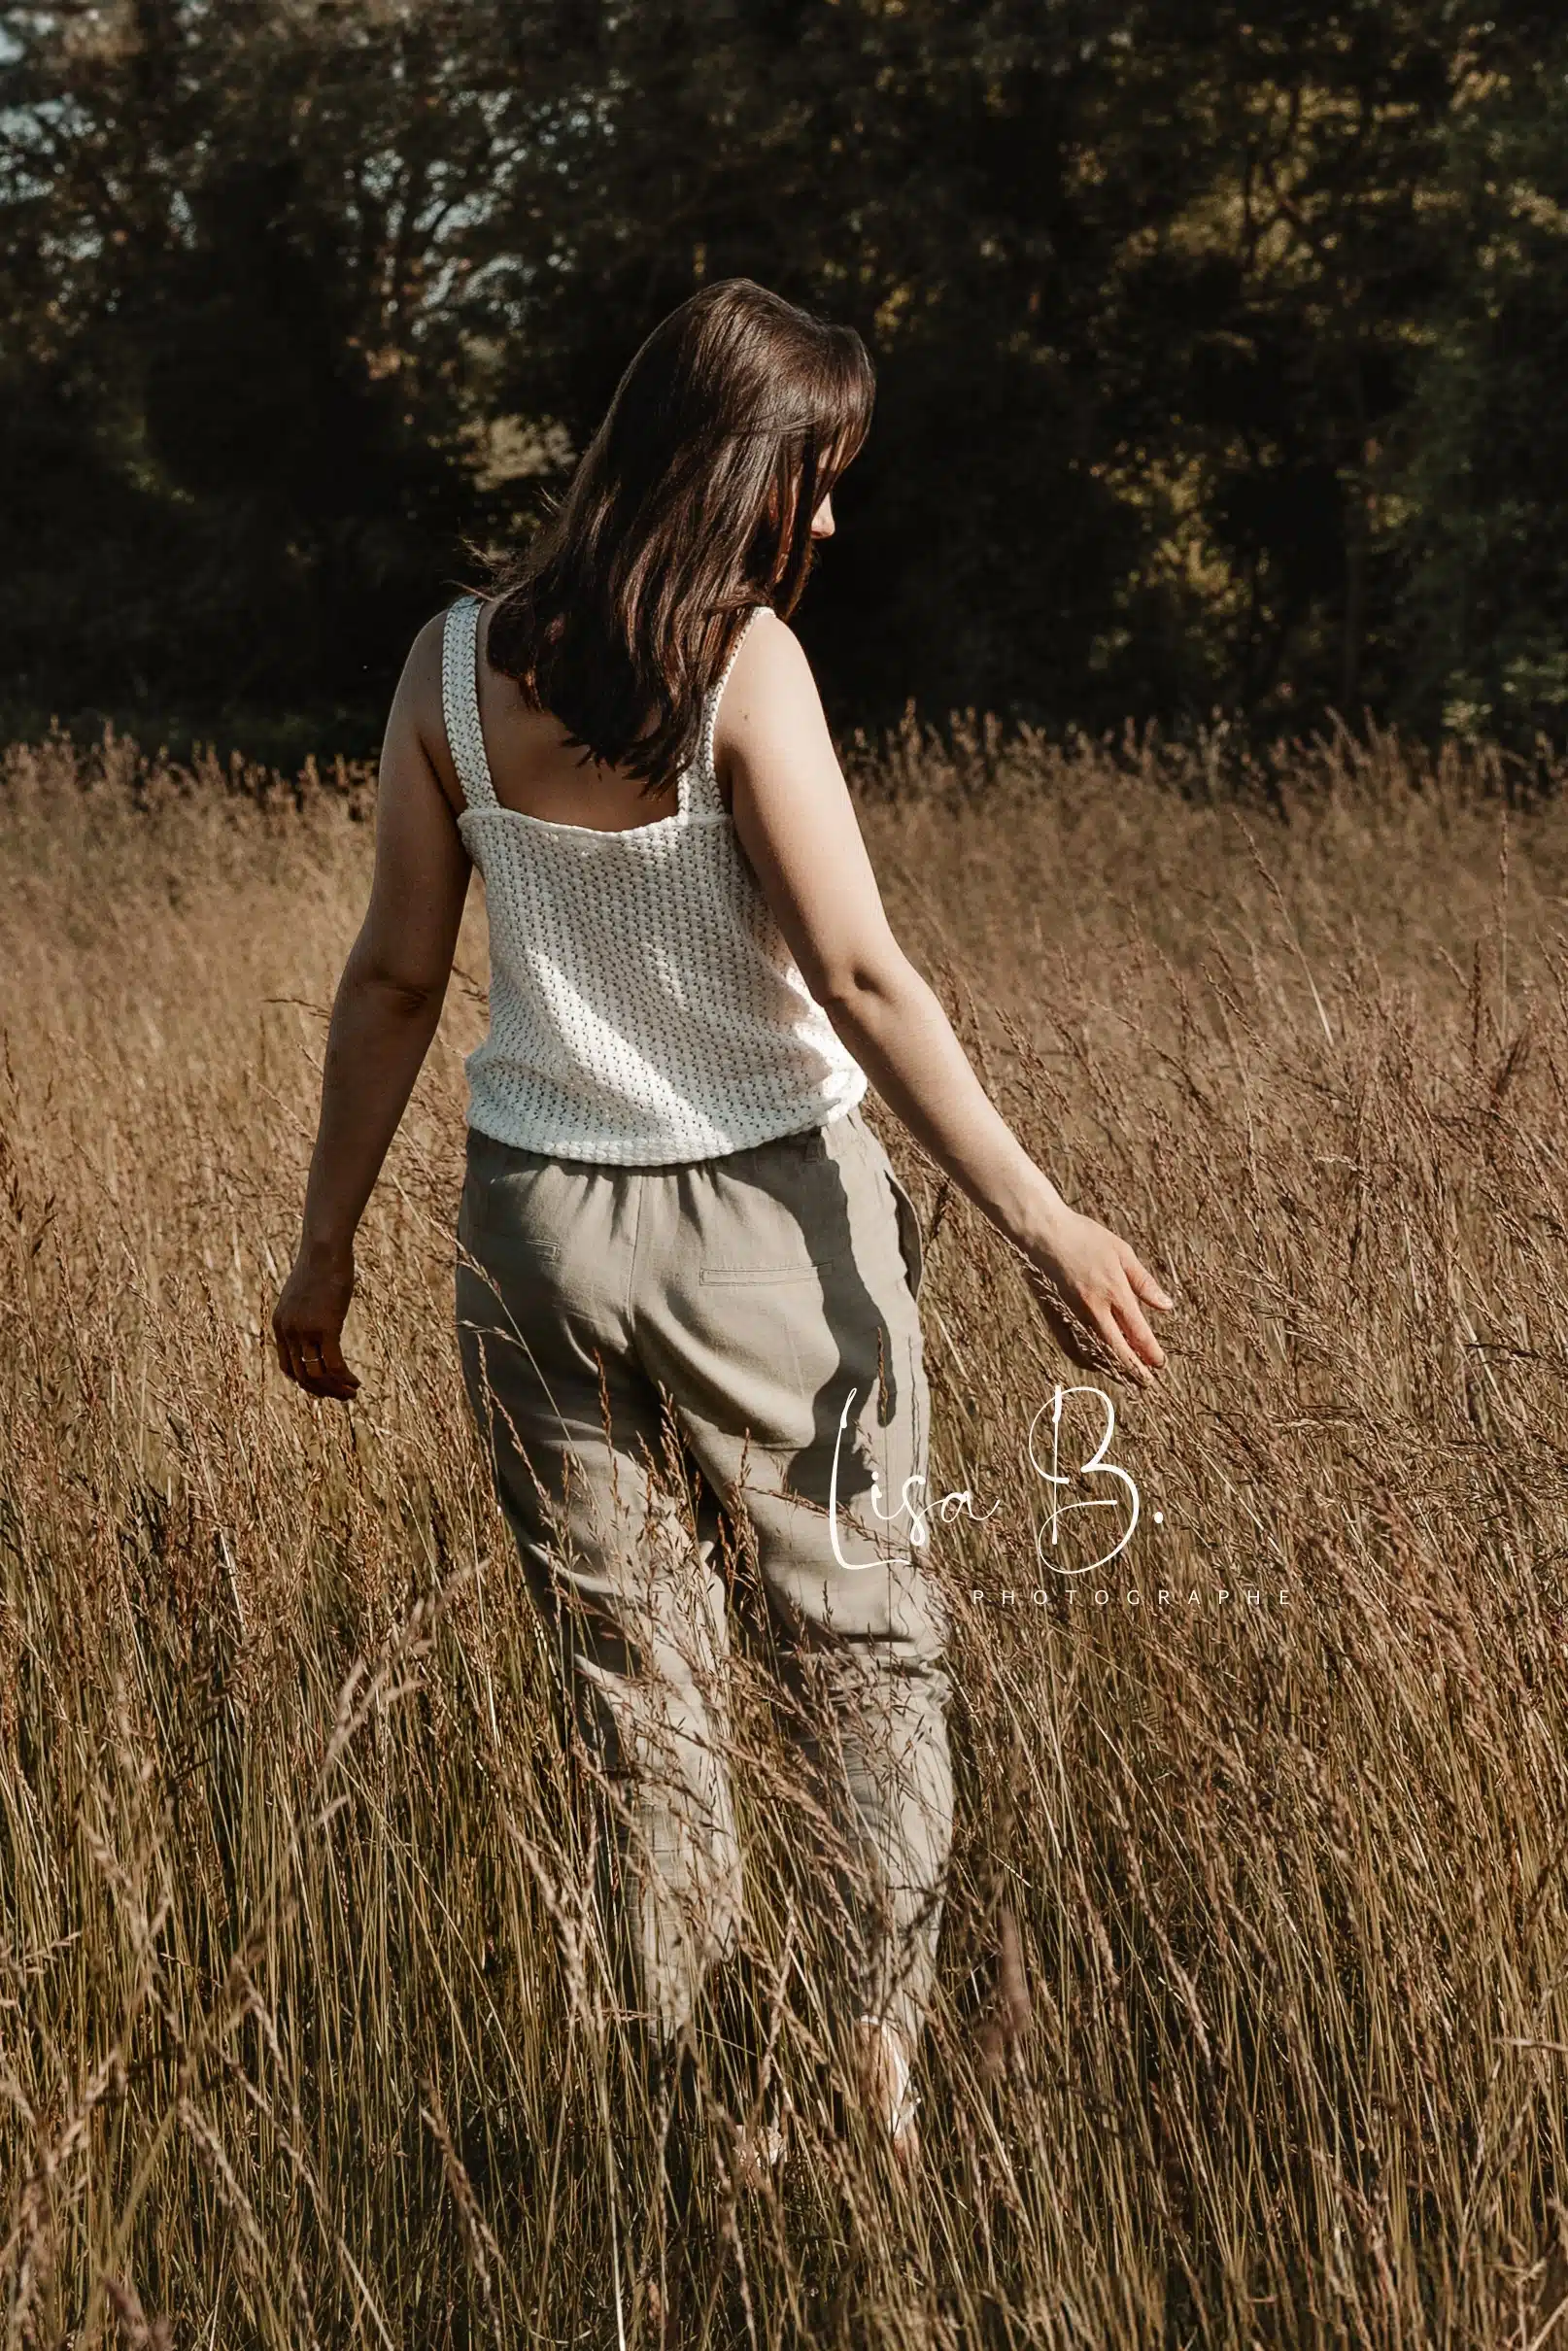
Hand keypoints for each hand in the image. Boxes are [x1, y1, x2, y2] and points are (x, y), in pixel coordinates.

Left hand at [272, 1239, 360, 1400]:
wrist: (325, 1250)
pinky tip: (356, 1382)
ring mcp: (305, 1330)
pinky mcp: (325, 1327)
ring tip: (352, 1393)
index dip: (306, 1384)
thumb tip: (316, 1319)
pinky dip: (345, 1378)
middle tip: (342, 1397)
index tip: (324, 1388)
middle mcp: (288, 1331)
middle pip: (302, 1376)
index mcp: (280, 1325)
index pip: (288, 1368)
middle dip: (323, 1392)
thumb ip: (304, 1311)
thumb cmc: (319, 1266)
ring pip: (318, 1375)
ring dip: (336, 1389)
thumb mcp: (305, 1293)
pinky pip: (334, 1364)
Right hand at [1020, 1207, 1173, 1388]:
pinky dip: (1085, 1360)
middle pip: (1117, 1350)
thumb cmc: (1085, 1237)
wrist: (1042, 1232)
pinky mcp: (1054, 1317)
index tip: (1159, 1364)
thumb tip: (1167, 1307)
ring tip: (1124, 1374)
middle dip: (1134, 1369)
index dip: (1150, 1352)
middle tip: (1146, 1382)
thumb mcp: (1122, 1253)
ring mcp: (1071, 1315)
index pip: (1137, 1332)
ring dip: (1111, 1368)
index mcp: (1114, 1291)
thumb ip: (1144, 1283)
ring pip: (1094, 1354)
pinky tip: (1095, 1362)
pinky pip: (1071, 1348)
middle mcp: (1093, 1309)